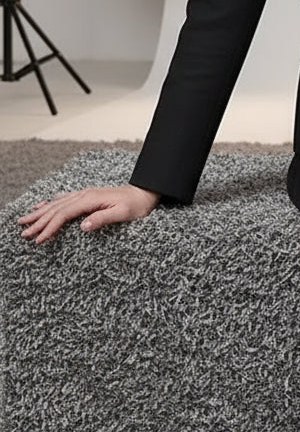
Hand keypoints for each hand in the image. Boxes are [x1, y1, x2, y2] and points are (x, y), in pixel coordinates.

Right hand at [16, 184, 162, 244]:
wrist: (144, 193)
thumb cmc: (136, 205)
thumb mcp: (123, 214)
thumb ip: (102, 219)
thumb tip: (82, 226)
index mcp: (90, 200)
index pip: (63, 215)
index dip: (49, 227)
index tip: (39, 238)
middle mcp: (84, 195)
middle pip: (55, 209)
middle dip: (38, 221)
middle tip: (23, 232)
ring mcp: (84, 194)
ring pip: (56, 203)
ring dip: (39, 213)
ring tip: (24, 220)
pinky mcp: (86, 196)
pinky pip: (63, 199)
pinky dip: (49, 203)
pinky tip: (41, 206)